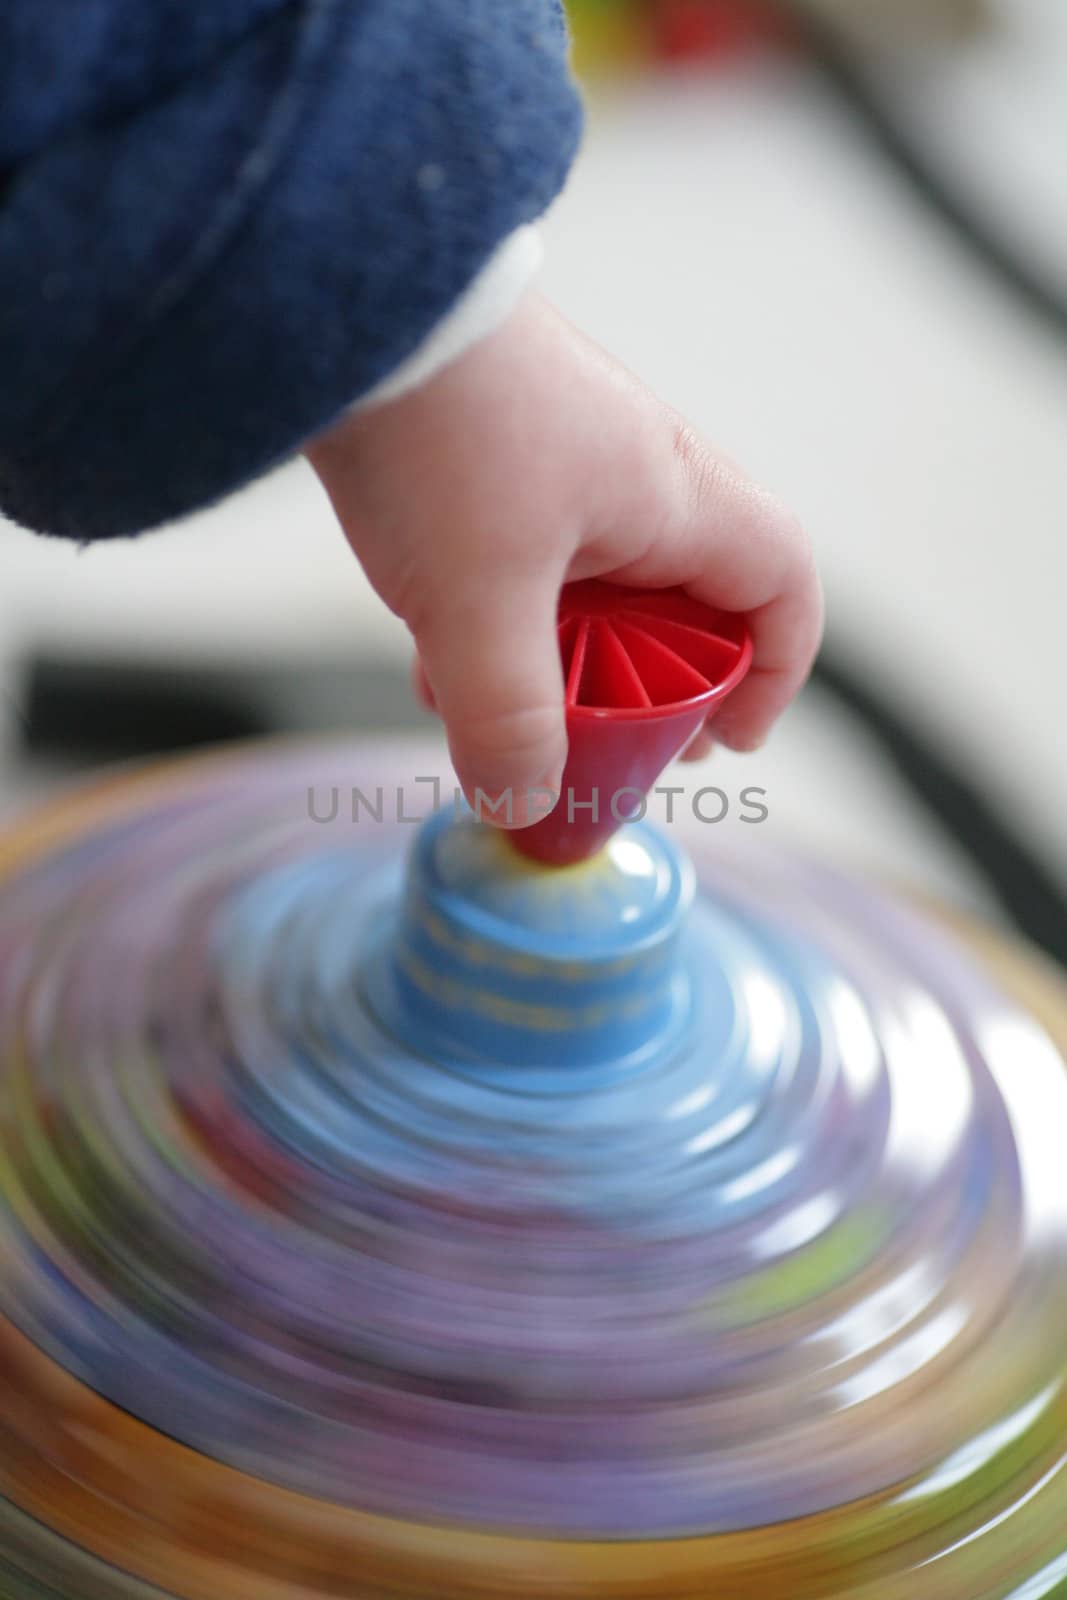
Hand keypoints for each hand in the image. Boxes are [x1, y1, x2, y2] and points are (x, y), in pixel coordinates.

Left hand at [306, 293, 821, 825]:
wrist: (344, 292)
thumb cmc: (438, 428)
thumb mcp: (474, 598)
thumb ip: (506, 715)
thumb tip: (526, 805)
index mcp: (672, 497)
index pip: (781, 583)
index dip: (774, 672)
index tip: (723, 738)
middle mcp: (635, 477)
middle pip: (688, 605)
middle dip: (652, 694)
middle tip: (610, 751)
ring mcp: (563, 468)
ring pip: (596, 595)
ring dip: (561, 669)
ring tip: (510, 726)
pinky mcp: (495, 465)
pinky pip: (526, 569)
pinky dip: (499, 629)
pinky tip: (439, 669)